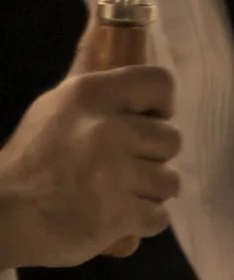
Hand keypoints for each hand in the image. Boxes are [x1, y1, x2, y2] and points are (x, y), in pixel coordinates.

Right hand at [0, 16, 181, 268]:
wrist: (1, 216)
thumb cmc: (30, 160)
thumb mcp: (56, 109)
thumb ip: (101, 94)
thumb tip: (133, 60)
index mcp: (90, 95)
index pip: (159, 82)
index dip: (160, 104)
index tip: (147, 120)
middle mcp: (108, 130)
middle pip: (172, 139)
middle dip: (151, 155)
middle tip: (121, 166)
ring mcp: (116, 175)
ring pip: (170, 181)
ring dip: (149, 190)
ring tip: (119, 192)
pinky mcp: (119, 215)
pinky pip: (159, 215)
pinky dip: (143, 219)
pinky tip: (118, 214)